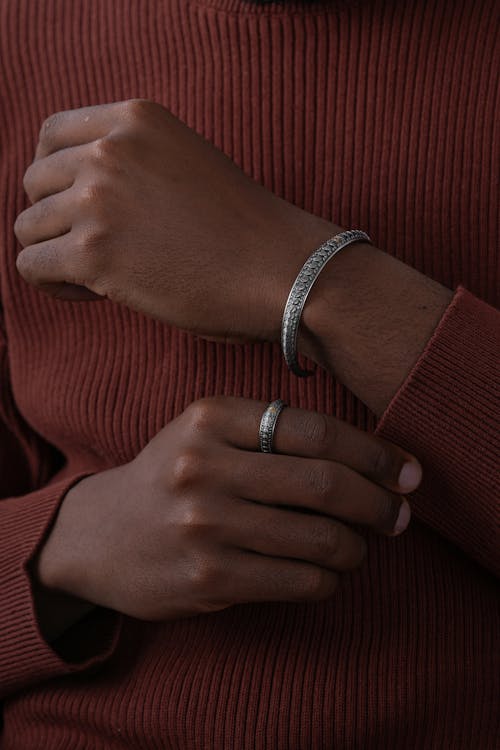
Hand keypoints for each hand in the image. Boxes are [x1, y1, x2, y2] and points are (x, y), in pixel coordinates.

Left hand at [14, 100, 335, 341]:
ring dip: (57, 254)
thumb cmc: (242, 231)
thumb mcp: (183, 164)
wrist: (282, 271)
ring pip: (28, 227)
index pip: (50, 135)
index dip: (56, 177)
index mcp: (136, 118)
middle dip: (58, 220)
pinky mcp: (94, 253)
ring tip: (101, 275)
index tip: (81, 209)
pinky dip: (55, 285)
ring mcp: (99, 199)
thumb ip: (130, 163)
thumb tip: (70, 193)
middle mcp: (110, 149)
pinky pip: (32, 266)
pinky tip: (95, 294)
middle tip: (100, 250)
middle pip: (34, 183)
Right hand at [36, 397, 421, 620]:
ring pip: (321, 538)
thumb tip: (370, 459)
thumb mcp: (205, 433)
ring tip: (359, 546)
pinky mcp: (208, 578)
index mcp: (210, 419)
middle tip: (400, 514)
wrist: (99, 535)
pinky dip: (329, 579)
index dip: (374, 453)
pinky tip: (326, 573)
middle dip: (379, 502)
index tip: (405, 470)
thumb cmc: (171, 477)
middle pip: (326, 484)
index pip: (316, 430)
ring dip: (357, 547)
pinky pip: (300, 581)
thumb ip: (272, 432)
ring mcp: (204, 526)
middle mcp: (204, 467)